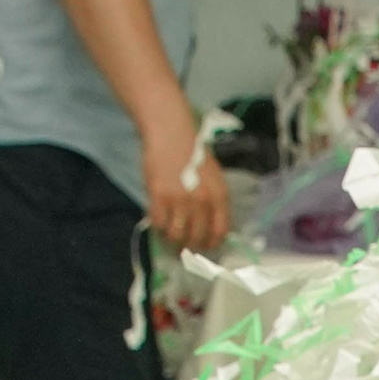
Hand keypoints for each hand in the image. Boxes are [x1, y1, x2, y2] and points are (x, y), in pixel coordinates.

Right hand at [141, 113, 229, 254]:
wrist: (170, 133)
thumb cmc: (192, 153)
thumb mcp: (214, 177)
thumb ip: (214, 201)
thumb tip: (211, 227)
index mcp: (219, 196)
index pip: (219, 232)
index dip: (211, 243)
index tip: (204, 246)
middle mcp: (202, 201)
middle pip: (197, 238)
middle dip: (191, 246)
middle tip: (184, 246)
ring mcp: (180, 200)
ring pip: (177, 235)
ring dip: (173, 241)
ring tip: (170, 238)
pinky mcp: (159, 196)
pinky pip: (159, 223)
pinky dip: (159, 228)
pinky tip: (159, 224)